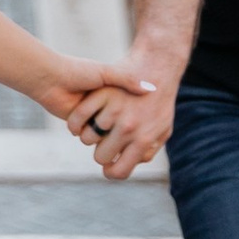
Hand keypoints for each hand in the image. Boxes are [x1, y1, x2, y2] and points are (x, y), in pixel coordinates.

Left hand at [34, 62, 134, 147]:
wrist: (51, 77)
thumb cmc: (80, 71)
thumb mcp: (107, 72)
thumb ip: (127, 79)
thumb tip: (150, 88)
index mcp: (115, 96)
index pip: (133, 112)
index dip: (135, 116)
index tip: (134, 114)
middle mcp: (106, 110)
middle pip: (120, 130)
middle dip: (114, 127)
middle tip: (110, 117)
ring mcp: (94, 119)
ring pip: (104, 136)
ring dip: (96, 131)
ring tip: (91, 115)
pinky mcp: (81, 126)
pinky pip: (90, 137)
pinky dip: (83, 131)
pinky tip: (79, 118)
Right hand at [65, 53, 178, 182]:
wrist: (157, 66)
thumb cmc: (161, 102)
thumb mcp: (163, 128)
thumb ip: (149, 150)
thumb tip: (132, 164)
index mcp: (143, 140)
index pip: (119, 171)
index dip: (110, 172)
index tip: (108, 166)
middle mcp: (129, 128)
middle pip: (100, 157)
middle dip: (100, 152)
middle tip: (104, 141)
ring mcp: (115, 110)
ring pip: (87, 138)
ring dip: (88, 134)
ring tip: (95, 126)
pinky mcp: (102, 94)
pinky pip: (78, 119)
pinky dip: (75, 122)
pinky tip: (81, 119)